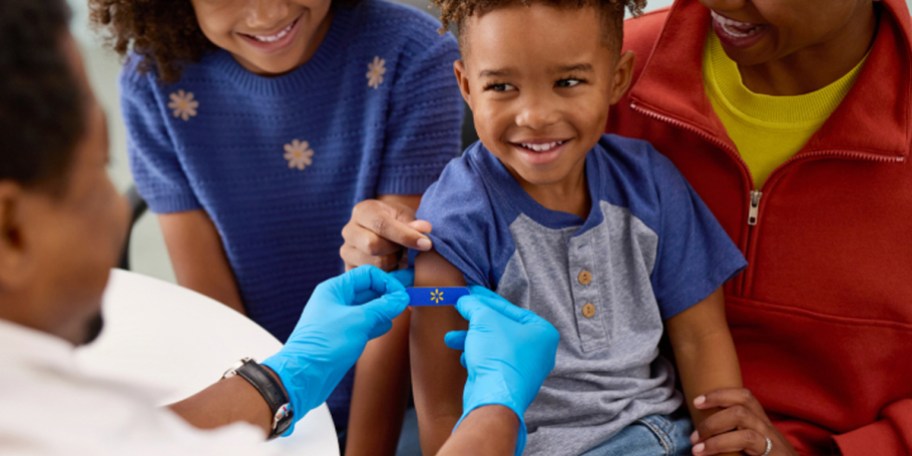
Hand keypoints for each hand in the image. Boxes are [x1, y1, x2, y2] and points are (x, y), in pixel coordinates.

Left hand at [262, 266, 410, 429]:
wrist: (303, 377)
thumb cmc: (325, 345)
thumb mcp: (358, 321)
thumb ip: (382, 307)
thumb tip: (401, 297)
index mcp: (335, 289)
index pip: (367, 275)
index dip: (387, 282)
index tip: (403, 295)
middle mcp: (336, 301)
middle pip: (368, 290)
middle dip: (388, 293)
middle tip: (411, 295)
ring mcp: (339, 319)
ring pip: (367, 308)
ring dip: (384, 308)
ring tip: (402, 310)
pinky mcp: (342, 336)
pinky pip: (363, 324)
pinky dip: (376, 323)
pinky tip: (387, 326)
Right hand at [340, 199, 432, 270]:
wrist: (384, 233)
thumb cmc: (397, 223)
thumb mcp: (406, 217)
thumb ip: (414, 224)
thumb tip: (425, 229)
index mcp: (363, 211)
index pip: (381, 224)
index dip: (405, 236)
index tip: (426, 244)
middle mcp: (349, 231)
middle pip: (372, 245)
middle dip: (395, 250)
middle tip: (406, 249)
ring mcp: (346, 251)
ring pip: (373, 264)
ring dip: (392, 263)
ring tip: (397, 256)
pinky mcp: (348, 269)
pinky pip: (370, 278)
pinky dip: (387, 275)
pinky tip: (392, 267)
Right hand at [444, 286, 558, 455]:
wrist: (493, 397)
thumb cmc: (498, 355)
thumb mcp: (483, 319)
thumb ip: (474, 305)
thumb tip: (464, 299)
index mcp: (541, 332)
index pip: (509, 309)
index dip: (485, 299)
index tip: (470, 292)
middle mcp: (538, 351)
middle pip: (501, 327)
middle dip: (476, 321)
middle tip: (460, 310)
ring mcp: (525, 369)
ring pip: (494, 346)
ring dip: (471, 339)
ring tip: (451, 338)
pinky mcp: (510, 382)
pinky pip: (492, 362)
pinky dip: (477, 357)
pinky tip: (462, 357)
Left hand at [691, 388, 796, 455]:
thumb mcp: (752, 448)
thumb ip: (733, 437)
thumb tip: (701, 437)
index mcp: (761, 423)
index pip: (744, 396)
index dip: (719, 394)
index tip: (696, 401)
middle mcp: (768, 427)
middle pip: (742, 404)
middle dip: (713, 415)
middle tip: (693, 435)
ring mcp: (773, 439)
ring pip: (742, 418)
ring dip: (714, 431)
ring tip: (697, 448)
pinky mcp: (774, 452)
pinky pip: (747, 439)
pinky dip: (722, 444)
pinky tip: (708, 454)